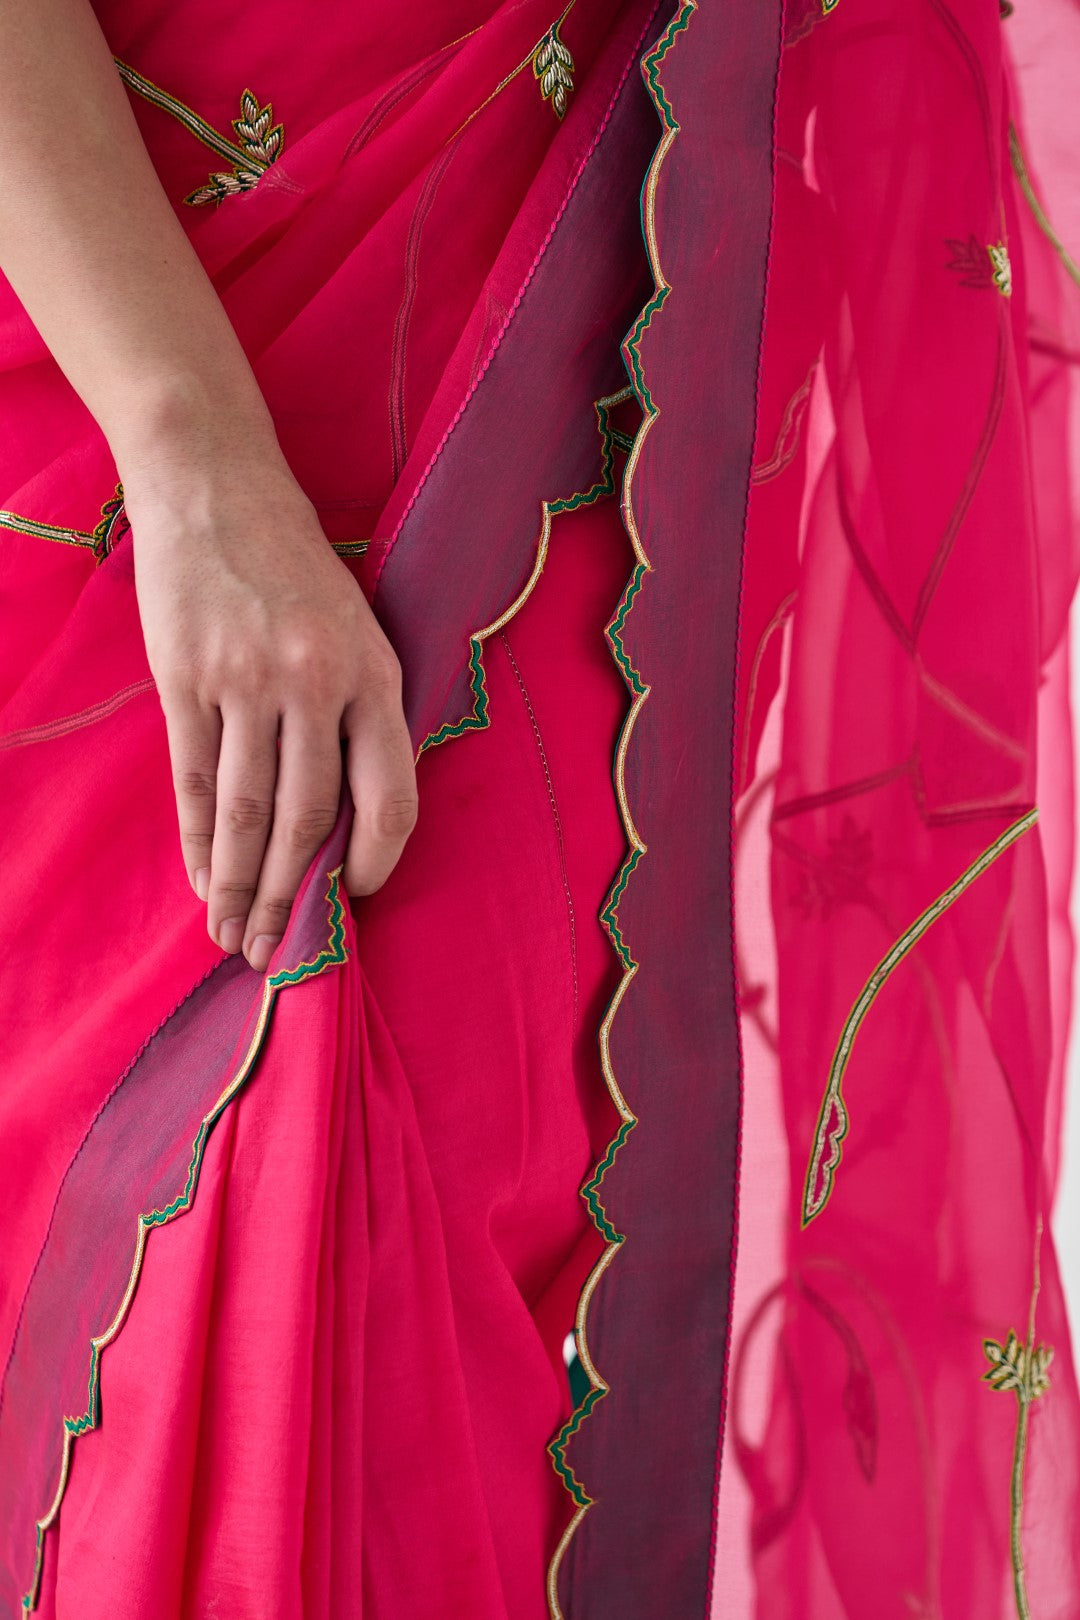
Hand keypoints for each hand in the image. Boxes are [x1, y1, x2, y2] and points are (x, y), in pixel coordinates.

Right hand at [124, 448, 417, 972]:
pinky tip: (199, 877)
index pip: (390, 794)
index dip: (373, 859)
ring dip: (238, 885)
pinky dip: (195, 840)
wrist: (217, 485)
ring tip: (231, 935)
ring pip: (245, 811)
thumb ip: (362, 712)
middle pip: (307, 817)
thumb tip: (348, 818)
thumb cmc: (296, 566)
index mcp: (375, 673)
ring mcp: (246, 680)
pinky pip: (193, 780)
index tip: (351, 898)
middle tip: (274, 953)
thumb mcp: (360, 626)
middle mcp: (316, 682)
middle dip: (289, 896)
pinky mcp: (186, 678)